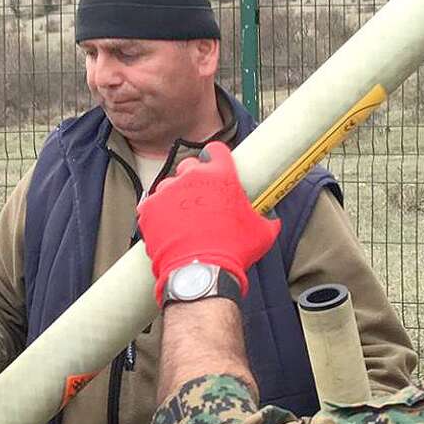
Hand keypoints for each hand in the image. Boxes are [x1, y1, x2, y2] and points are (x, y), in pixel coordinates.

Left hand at [136, 141, 278, 303]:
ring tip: (182, 218)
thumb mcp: (262, 233)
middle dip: (193, 178)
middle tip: (200, 198)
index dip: (215, 157)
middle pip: (189, 166)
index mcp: (222, 175)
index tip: (214, 165)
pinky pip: (151, 204)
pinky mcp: (150, 208)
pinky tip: (167, 227)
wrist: (202, 273)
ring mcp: (168, 191)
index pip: (216, 150)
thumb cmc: (235, 251)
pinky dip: (157, 213)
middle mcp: (193, 176)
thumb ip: (268, 219)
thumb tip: (274, 220)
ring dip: (174, 196)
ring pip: (169, 185)